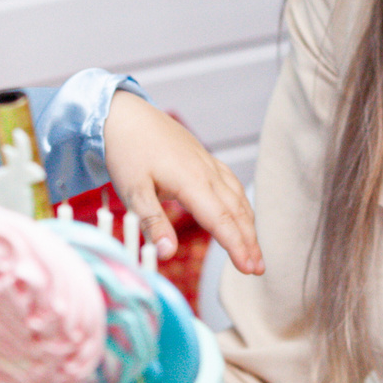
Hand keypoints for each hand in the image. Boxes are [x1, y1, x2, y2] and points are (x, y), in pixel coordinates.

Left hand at [104, 92, 262, 275]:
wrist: (124, 112)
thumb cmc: (126, 150)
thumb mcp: (132, 190)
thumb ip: (153, 222)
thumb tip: (168, 253)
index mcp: (191, 181)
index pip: (222, 220)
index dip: (237, 246)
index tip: (248, 269)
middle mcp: (207, 172)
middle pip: (236, 211)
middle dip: (250, 241)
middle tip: (259, 269)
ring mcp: (207, 162)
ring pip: (238, 196)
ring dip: (248, 224)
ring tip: (254, 248)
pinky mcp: (203, 157)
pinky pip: (231, 182)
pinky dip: (241, 202)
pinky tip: (241, 212)